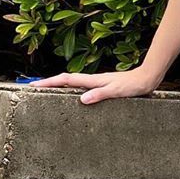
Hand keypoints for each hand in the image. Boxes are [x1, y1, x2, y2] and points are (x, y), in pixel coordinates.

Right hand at [27, 66, 160, 104]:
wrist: (147, 79)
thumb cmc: (133, 85)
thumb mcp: (117, 91)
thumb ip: (100, 94)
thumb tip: (82, 99)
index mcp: (93, 80)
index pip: (66, 80)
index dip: (49, 82)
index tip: (34, 85)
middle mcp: (92, 80)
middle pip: (65, 80)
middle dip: (48, 82)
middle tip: (33, 87)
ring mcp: (97, 83)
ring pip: (73, 83)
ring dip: (58, 85)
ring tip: (46, 90)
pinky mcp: (102, 86)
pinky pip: (82, 87)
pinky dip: (71, 89)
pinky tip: (72, 95)